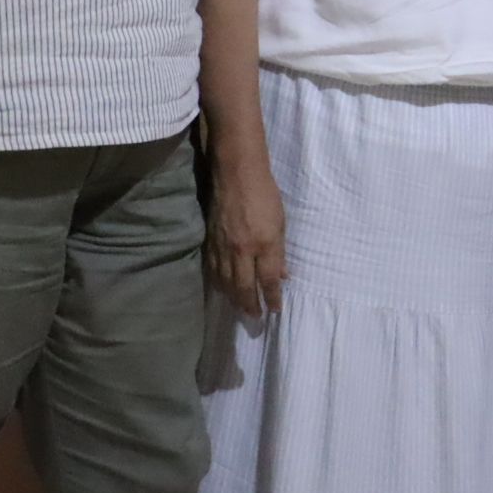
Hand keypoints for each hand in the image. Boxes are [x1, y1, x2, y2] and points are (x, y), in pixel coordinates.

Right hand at [206, 162, 287, 316]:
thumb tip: (282, 275)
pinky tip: (222, 289)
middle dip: (250, 305)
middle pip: (244, 287)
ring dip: (233, 299)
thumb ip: (279, 252)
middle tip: (255, 317)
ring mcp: (223, 248)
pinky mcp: (209, 242)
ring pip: (226, 283)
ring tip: (240, 308)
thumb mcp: (281, 222)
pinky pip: (213, 270)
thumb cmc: (265, 194)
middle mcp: (242, 251)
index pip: (268, 280)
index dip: (272, 298)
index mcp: (264, 244)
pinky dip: (218, 284)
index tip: (275, 310)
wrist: (236, 174)